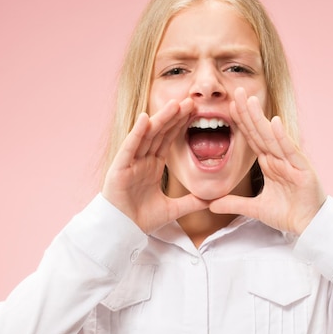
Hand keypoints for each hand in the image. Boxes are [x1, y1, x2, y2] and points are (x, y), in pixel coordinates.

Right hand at [102, 98, 208, 233]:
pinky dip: (137, 133)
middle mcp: (141, 160)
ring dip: (160, 119)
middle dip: (174, 117)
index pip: (168, 140)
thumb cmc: (140, 219)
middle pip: (160, 133)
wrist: (122, 232)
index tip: (194, 112)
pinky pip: (130, 147)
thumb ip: (192, 203)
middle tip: (190, 101)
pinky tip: (146, 118)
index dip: (180, 125)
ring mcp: (130, 162)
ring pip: (147, 135)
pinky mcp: (120, 168)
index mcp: (152, 166)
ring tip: (175, 104)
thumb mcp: (173, 209)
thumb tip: (212, 200)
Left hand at [209, 88, 325, 234]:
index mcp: (270, 163)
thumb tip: (210, 205)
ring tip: (250, 100)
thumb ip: (233, 204)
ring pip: (272, 137)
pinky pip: (290, 151)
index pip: (253, 139)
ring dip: (260, 118)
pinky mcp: (302, 169)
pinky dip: (282, 136)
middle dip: (248, 112)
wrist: (309, 227)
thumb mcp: (255, 209)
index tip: (229, 106)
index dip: (241, 122)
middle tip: (235, 91)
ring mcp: (291, 162)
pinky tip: (274, 122)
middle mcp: (280, 158)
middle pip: (260, 132)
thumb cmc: (289, 214)